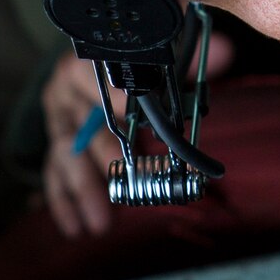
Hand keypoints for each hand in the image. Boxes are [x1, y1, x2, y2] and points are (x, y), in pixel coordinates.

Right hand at [41, 32, 234, 238]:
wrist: (94, 66)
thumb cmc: (127, 63)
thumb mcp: (154, 57)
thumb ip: (187, 54)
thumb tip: (222, 52)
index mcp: (84, 66)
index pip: (94, 78)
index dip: (114, 98)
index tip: (132, 119)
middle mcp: (65, 95)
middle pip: (82, 127)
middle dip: (103, 159)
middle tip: (123, 185)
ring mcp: (59, 124)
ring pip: (66, 158)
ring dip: (83, 192)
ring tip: (100, 224)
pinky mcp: (58, 148)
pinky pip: (56, 176)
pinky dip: (63, 204)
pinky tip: (74, 227)